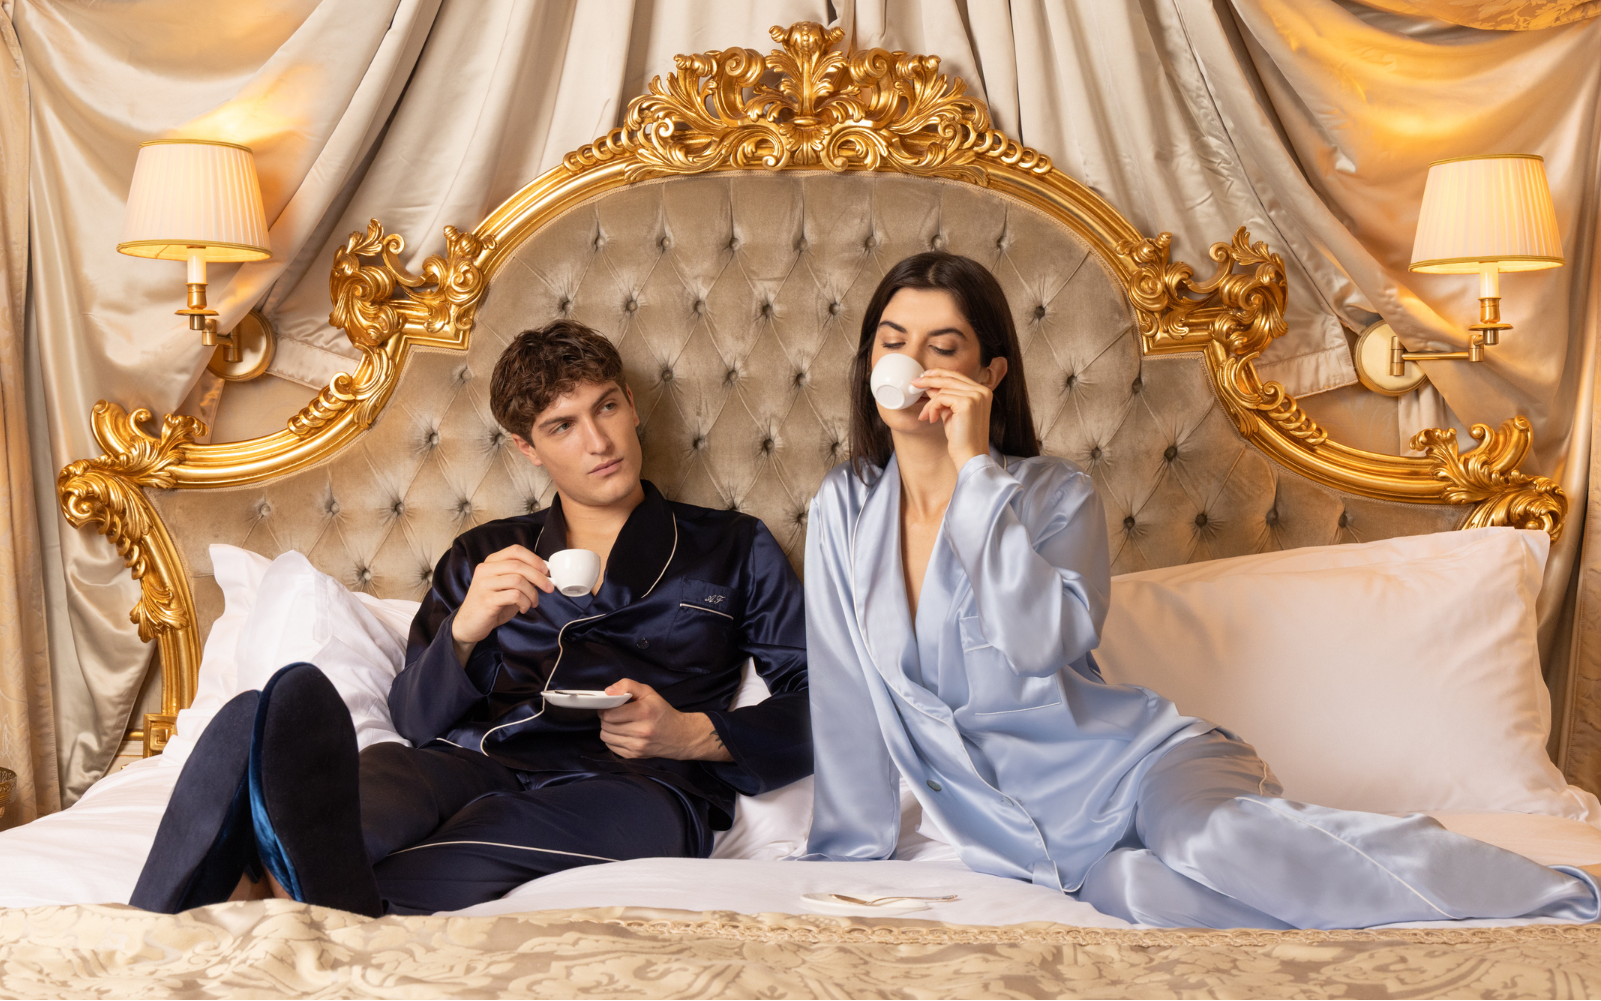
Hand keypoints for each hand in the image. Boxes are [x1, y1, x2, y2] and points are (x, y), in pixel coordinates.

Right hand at [451, 545, 552, 663]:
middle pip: (519, 565)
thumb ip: (521, 578)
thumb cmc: (491, 604)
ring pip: (518, 580)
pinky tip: (524, 608)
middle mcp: (485, 570)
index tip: (546, 570)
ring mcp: (484, 584)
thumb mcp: (506, 587)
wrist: (469, 624)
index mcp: (491, 563)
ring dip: (532, 593)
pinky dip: (525, 602)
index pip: (515, 550)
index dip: (534, 558)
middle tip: (549, 587)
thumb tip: (544, 574)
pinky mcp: (486, 600)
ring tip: (533, 602)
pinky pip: (514, 595)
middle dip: (539, 577)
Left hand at [598, 679, 732, 761]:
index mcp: (644, 712)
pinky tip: (622, 733)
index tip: (610, 705)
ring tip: (617, 723)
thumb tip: (607, 691)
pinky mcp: (634, 756)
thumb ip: (627, 685)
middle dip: (606, 718)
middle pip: (606, 725)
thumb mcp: (648, 692)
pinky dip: (613, 739)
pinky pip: (611, 747)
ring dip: (608, 729)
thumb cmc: (662, 711)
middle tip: (614, 713)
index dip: (606, 708)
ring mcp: (637, 746)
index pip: (610, 714)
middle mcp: (641, 731)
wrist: (679, 736)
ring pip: (605, 737)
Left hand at [913, 368, 994, 468]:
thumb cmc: (961, 438)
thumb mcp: (951, 412)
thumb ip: (944, 398)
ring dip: (930, 403)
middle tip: (915, 383)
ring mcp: (976, 396)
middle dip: (929, 379)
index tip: (924, 376)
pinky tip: (931, 419)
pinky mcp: (967, 403)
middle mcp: (981, 391)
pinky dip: (932, 408)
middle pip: (950, 378)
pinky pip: (940, 398)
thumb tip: (929, 385)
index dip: (939, 374)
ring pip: (943, 389)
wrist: (969, 456)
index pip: (958, 376)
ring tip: (925, 415)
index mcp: (982, 392)